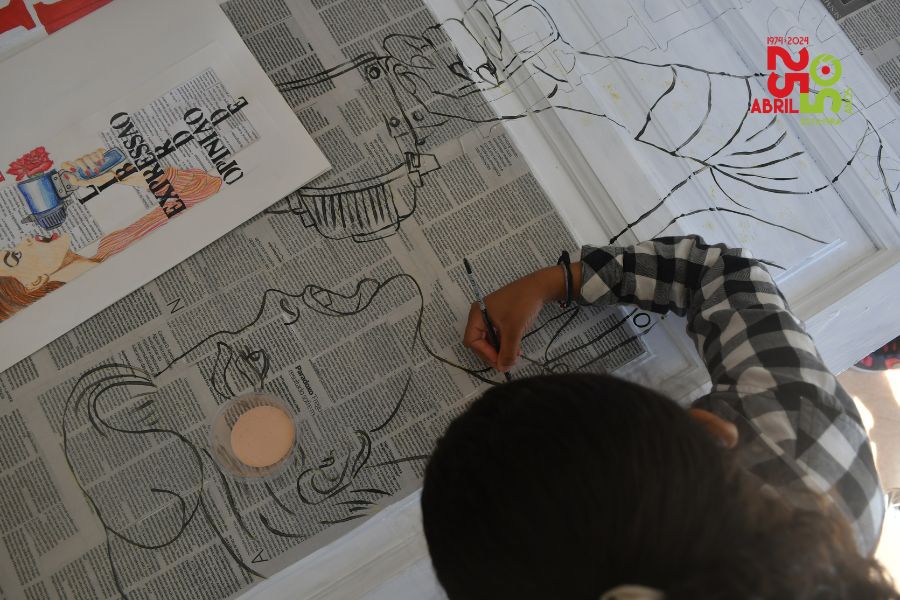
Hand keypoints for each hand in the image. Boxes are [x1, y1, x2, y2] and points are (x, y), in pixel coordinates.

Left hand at [61, 148, 107, 180]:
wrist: (115, 176)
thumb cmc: (102, 179)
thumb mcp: (89, 183)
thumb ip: (78, 182)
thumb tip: (69, 176)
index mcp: (79, 169)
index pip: (66, 164)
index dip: (67, 166)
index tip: (74, 170)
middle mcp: (84, 162)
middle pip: (77, 160)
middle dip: (84, 168)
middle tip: (90, 173)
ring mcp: (91, 157)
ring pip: (86, 157)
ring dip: (93, 165)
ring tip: (99, 170)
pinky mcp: (99, 152)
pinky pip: (96, 152)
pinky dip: (99, 158)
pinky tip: (102, 162)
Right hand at [463, 263, 580, 371]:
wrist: (539, 287)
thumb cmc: (522, 305)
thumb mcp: (514, 330)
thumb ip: (507, 351)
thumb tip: (503, 369)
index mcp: (477, 314)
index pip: (472, 340)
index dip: (484, 353)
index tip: (499, 362)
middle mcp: (480, 315)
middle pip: (479, 341)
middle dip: (492, 353)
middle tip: (506, 362)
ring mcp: (490, 315)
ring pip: (490, 339)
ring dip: (500, 349)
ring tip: (514, 356)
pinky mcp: (500, 316)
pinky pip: (497, 334)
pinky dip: (505, 342)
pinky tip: (515, 348)